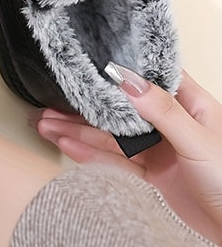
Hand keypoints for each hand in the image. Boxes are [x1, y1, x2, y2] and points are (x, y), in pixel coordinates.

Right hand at [33, 66, 221, 243]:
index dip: (120, 74)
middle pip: (120, 112)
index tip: (89, 68)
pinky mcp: (149, 179)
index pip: (151, 81)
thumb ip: (163, 113)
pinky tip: (67, 146)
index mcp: (191, 108)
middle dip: (84, 109)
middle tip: (51, 105)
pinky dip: (88, 155)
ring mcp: (159, 153)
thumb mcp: (198, 142)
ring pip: (111, 138)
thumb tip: (131, 82)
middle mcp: (172, 128)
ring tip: (47, 126)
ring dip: (78, 132)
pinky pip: (113, 163)